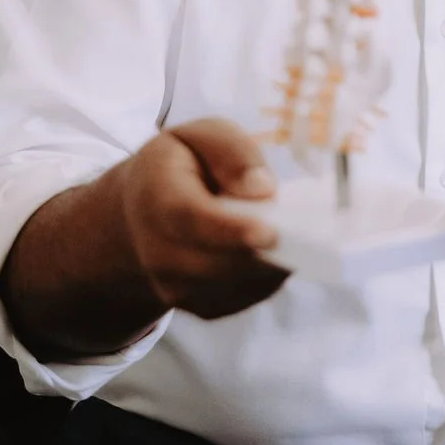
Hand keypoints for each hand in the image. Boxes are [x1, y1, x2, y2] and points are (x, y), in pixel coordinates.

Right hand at [113, 117, 289, 320]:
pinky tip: (271, 250)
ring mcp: (175, 288)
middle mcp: (157, 252)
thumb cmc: (181, 167)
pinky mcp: (200, 307)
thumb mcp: (200, 137)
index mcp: (155, 197)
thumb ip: (231, 152)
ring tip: (286, 230)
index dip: (231, 230)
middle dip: (263, 252)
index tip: (271, 232)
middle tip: (303, 231)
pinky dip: (268, 276)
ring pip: (238, 286)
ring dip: (271, 263)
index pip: (190, 220)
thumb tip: (262, 190)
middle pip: (218, 264)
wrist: (141, 216)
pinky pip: (246, 297)